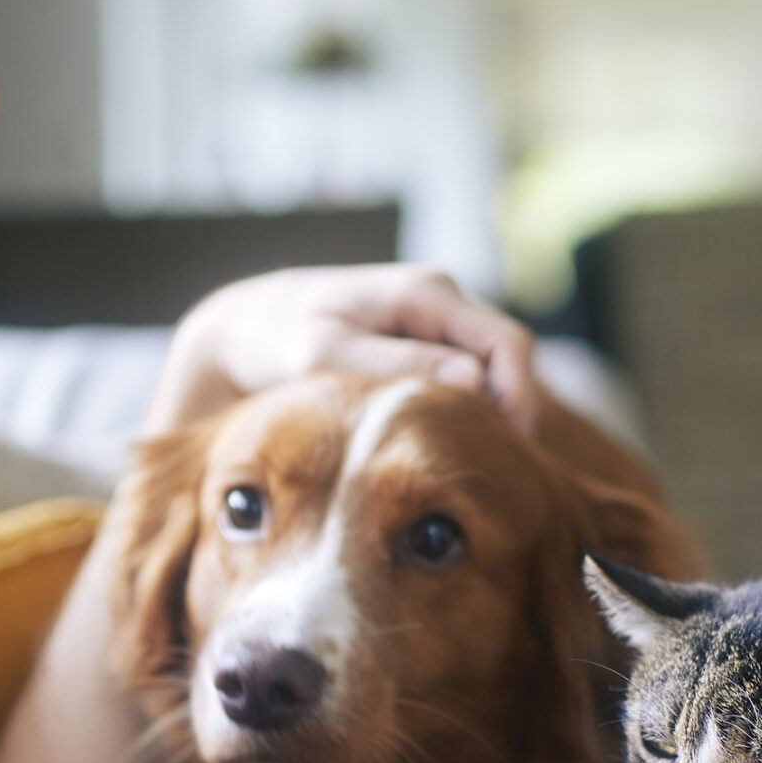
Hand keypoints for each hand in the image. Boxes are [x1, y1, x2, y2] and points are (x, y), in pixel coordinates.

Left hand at [150, 264, 537, 434]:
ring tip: (469, 464)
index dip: (518, 397)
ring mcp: (432, 322)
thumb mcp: (323, 354)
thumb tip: (472, 379)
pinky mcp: (421, 345)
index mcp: (424, 293)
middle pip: (506, 359)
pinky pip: (462, 378)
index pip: (507, 343)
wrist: (242, 330)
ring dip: (485, 415)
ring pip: (487, 372)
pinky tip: (443, 449)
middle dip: (508, 412)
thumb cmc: (274, 339)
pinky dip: (461, 412)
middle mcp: (439, 300)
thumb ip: (395, 363)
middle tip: (490, 469)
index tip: (505, 450)